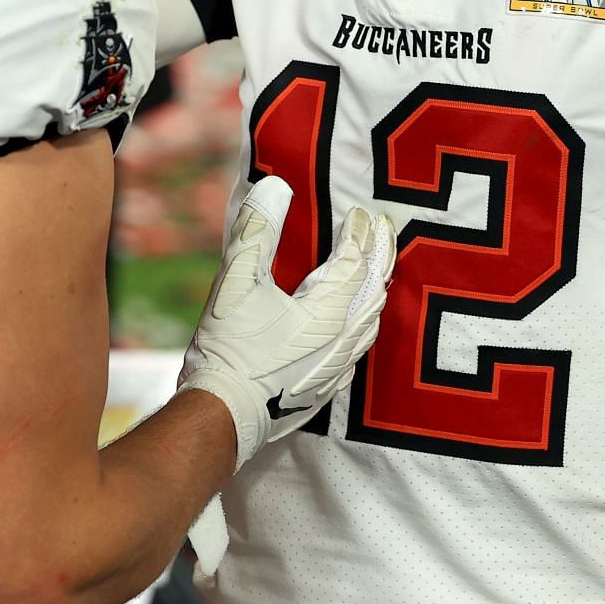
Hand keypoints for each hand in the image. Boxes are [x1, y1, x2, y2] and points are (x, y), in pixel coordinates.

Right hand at [179, 176, 395, 469]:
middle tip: (381, 229)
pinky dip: (365, 319)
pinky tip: (357, 322)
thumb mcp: (236, 282)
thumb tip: (274, 186)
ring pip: (372, 319)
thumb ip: (256, 232)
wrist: (223, 417)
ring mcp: (339, 366)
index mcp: (327, 310)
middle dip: (379, 254)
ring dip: (375, 287)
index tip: (359, 212)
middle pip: (374, 288)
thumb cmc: (228, 350)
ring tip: (375, 267)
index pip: (356, 261)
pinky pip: (361, 344)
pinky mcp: (329, 386)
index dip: (360, 233)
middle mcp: (344, 339)